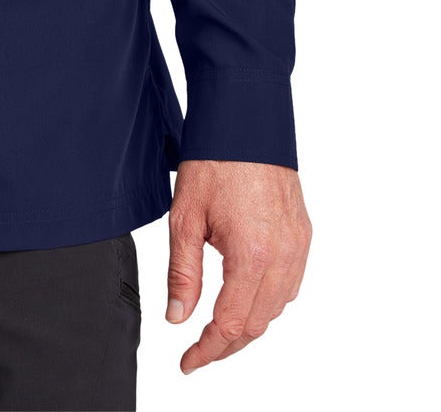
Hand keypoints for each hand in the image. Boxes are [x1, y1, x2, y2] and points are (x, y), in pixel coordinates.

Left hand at [166, 159, 310, 372]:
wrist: (246, 120)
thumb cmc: (214, 161)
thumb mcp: (185, 218)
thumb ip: (183, 273)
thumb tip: (178, 317)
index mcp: (252, 256)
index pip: (230, 324)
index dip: (207, 350)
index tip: (188, 362)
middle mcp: (283, 257)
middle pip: (257, 324)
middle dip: (226, 344)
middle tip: (198, 351)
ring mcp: (299, 247)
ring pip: (277, 308)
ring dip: (248, 324)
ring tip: (217, 328)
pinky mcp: (304, 235)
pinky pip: (290, 284)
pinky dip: (268, 300)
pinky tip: (246, 296)